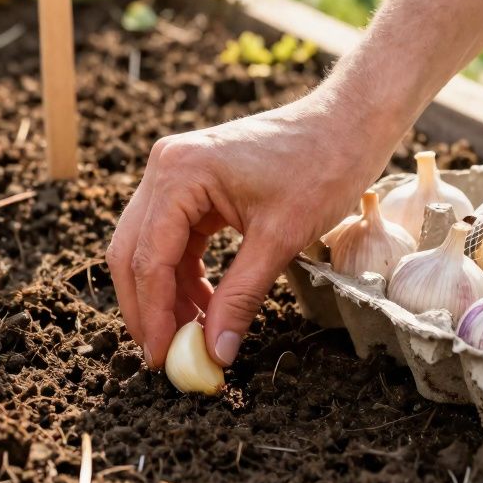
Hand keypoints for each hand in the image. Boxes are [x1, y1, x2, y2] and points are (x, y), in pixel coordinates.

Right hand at [106, 88, 396, 368]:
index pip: (148, 257)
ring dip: (167, 294)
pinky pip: (174, 237)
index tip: (163, 358)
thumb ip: (240, 297)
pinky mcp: (194, 182)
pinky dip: (185, 274)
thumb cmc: (321, 167)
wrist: (348, 124)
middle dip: (147, 307)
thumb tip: (215, 353)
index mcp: (179, 173)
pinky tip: (206, 305)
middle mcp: (166, 166)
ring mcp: (177, 172)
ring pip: (150, 247)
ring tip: (192, 336)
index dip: (152, 314)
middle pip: (134, 251)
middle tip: (164, 356)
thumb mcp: (280, 239)